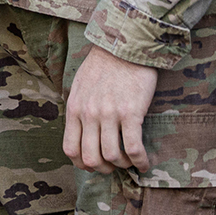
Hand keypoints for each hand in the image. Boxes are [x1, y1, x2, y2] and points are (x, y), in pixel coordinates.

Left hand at [64, 44, 159, 171]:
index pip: (70, 150)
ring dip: (123, 165)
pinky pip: (133, 148)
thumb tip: (82, 133)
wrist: (124, 45)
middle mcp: (89, 114)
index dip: (83, 165)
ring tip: (131, 161)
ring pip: (112, 156)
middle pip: (91, 158)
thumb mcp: (80, 86)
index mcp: (75, 108)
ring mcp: (109, 114)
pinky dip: (140, 161)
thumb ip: (79, 110)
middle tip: (115, 165)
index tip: (95, 165)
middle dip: (104, 169)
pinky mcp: (131, 112)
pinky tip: (145, 162)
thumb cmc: (103, 65)